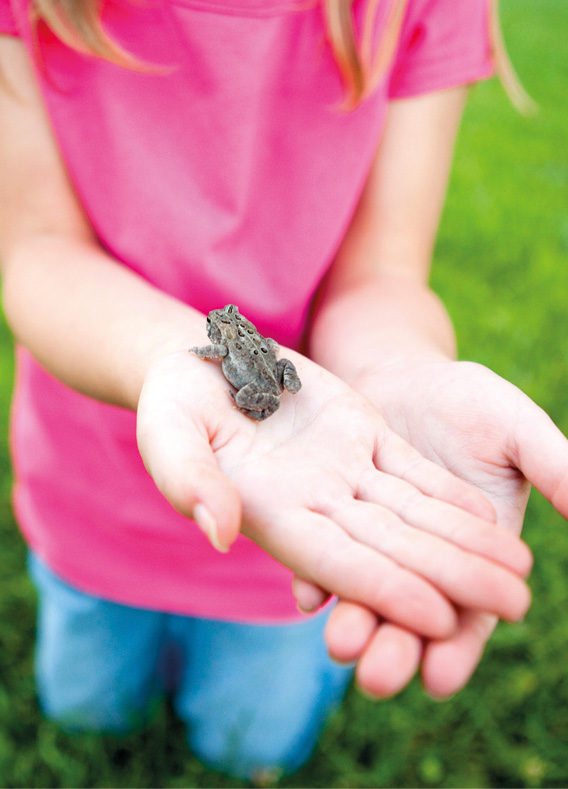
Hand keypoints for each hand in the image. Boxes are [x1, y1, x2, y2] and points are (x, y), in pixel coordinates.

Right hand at [136, 351, 530, 639]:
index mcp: (270, 513)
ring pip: (415, 514)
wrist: (200, 363)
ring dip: (467, 543)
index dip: (388, 590)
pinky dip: (449, 495)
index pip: (338, 563)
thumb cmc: (172, 401)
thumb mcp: (167, 431)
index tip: (443, 619)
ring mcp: (343, 471)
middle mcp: (315, 504)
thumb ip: (187, 479)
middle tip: (519, 606)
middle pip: (394, 548)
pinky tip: (489, 517)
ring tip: (522, 571)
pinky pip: (412, 471)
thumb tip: (218, 531)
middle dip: (455, 578)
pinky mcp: (362, 436)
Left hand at [318, 360, 567, 697]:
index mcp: (472, 550)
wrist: (400, 376)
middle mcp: (420, 558)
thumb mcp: (513, 429)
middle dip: (395, 649)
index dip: (457, 645)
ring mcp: (375, 542)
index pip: (468, 612)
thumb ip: (553, 468)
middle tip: (378, 677)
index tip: (442, 675)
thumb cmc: (466, 401)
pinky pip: (323, 555)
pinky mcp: (336, 520)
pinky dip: (315, 576)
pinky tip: (307, 595)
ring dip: (354, 624)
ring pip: (365, 595)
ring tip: (341, 647)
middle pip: (410, 617)